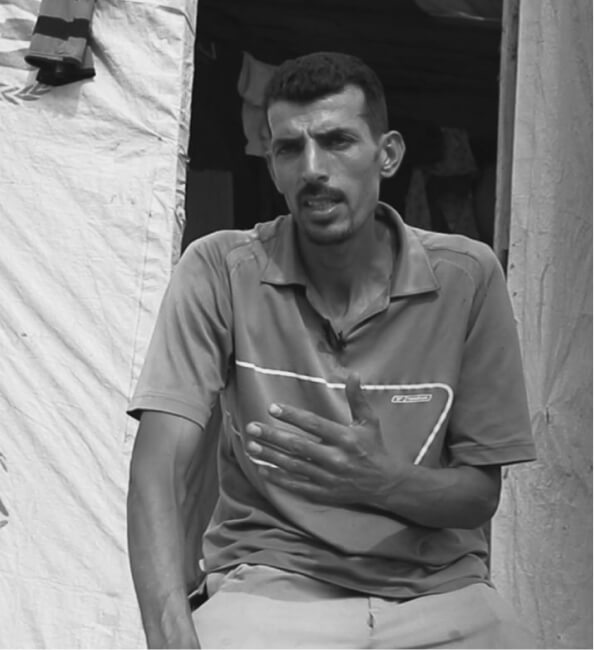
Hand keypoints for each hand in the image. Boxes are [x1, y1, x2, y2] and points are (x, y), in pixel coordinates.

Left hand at [245, 374, 405, 505]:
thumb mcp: (369, 421)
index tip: (272, 408)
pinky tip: (262, 470)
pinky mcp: (324, 493)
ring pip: (293, 466)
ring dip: (270, 456)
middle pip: (298, 446)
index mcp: (345, 438)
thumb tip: (353, 374)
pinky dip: (278, 479)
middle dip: (273, 436)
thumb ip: (357, 398)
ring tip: (251, 446)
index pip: (314, 424)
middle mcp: (335, 458)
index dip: (292, 415)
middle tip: (252, 428)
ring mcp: (328, 477)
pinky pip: (297, 486)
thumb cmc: (374, 447)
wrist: (385, 484)